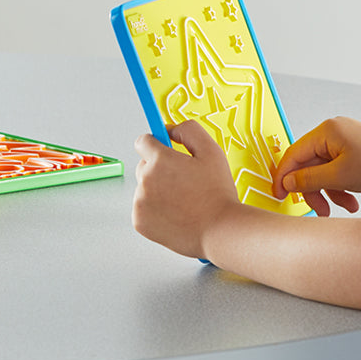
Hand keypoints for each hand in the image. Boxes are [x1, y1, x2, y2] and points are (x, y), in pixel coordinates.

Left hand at [133, 120, 237, 257]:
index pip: (143, 141)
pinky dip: (156, 211)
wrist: (220, 230)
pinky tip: (177, 214)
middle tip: (184, 181)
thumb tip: (169, 129)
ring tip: (184, 201)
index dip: (156, 143)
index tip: (164, 148)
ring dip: (159, 191)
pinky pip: (144, 209)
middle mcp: (145, 179)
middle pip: (144, 166)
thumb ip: (189, 131)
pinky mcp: (140, 222)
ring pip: (145, 188)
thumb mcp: (212, 152)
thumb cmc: (218, 193)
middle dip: (160, 169)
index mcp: (160, 160)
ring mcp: (140, 202)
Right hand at [272, 117, 360, 216]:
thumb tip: (288, 182)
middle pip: (308, 165)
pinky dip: (341, 186)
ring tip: (344, 207)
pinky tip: (352, 200)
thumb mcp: (340, 176)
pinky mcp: (353, 150)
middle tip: (320, 209)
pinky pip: (337, 170)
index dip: (283, 177)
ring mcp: (343, 141)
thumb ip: (309, 180)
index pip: (293, 154)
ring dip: (330, 192)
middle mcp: (333, 132)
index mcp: (326, 131)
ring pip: (323, 171)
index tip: (279, 195)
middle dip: (314, 190)